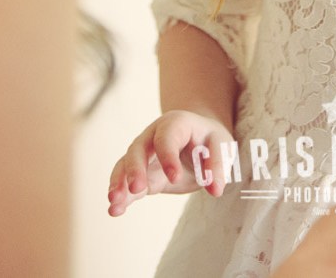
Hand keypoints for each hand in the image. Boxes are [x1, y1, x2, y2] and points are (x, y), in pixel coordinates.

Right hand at [107, 110, 233, 215]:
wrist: (198, 140)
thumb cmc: (209, 139)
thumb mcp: (221, 144)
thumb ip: (218, 164)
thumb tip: (215, 189)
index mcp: (175, 124)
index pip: (166, 138)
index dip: (168, 156)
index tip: (175, 177)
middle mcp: (153, 136)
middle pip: (137, 149)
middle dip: (135, 168)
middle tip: (137, 188)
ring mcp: (144, 156)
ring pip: (125, 165)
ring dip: (119, 183)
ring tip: (114, 202)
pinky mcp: (141, 175)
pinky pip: (126, 183)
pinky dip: (120, 196)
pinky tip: (114, 210)